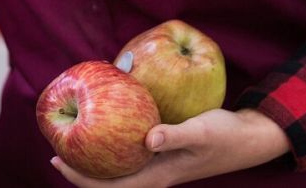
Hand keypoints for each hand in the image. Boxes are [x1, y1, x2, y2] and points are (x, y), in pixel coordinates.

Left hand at [51, 109, 290, 187]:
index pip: (112, 186)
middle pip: (110, 180)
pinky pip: (131, 153)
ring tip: (74, 138)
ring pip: (120, 167)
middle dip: (81, 169)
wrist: (250, 138)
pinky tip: (107, 124)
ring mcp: (159, 164)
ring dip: (97, 157)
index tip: (57, 161)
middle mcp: (155, 173)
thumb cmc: (226, 136)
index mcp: (159, 175)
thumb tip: (148, 140)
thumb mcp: (200, 132)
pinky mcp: (164, 152)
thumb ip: (174, 136)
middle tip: (56, 149)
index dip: (83, 178)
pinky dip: (115, 143)